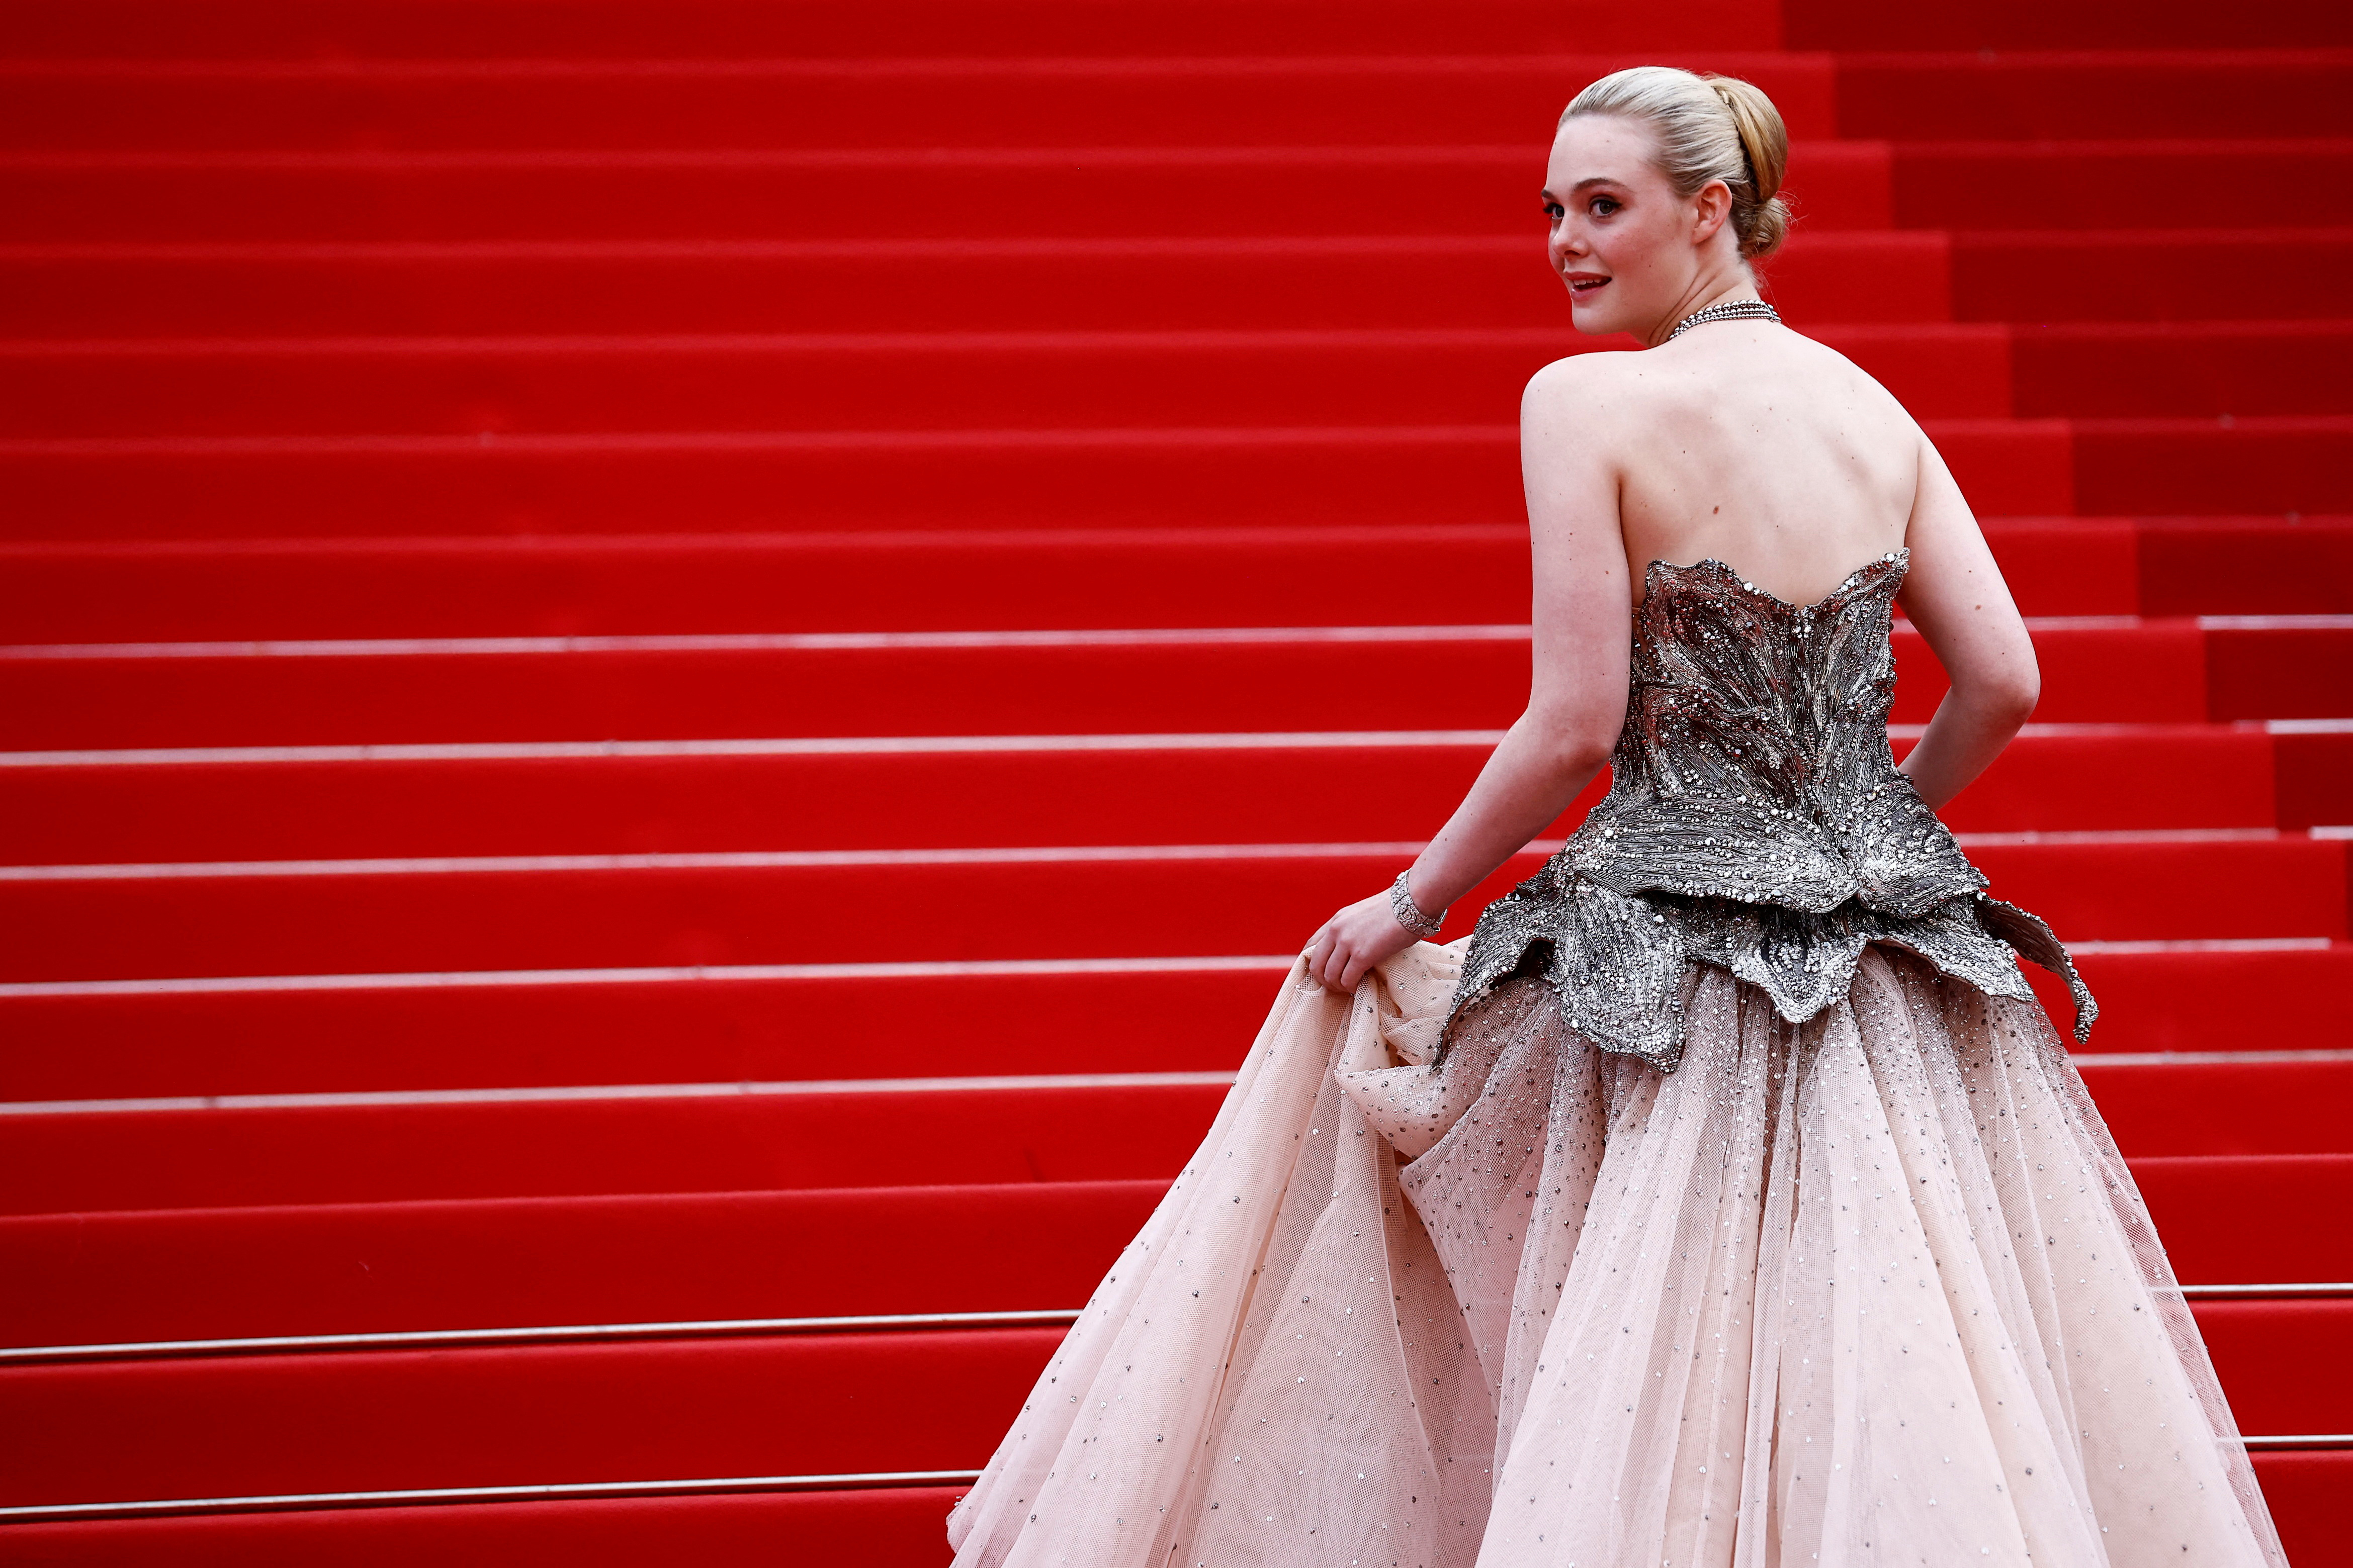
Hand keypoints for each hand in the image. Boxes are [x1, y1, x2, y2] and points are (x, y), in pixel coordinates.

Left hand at [1303, 889, 1420, 992]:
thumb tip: (1354, 948)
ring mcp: (1348, 942)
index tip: (1324, 973)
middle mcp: (1337, 930)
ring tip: (1350, 988)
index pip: (1311, 945)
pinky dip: (1352, 988)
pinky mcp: (1362, 955)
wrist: (1412, 901)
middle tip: (1337, 986)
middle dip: (1324, 980)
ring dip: (1338, 987)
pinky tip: (1360, 987)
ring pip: (1329, 975)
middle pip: (1315, 964)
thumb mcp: (1365, 913)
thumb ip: (1353, 928)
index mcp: (1337, 919)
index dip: (1313, 963)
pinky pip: (1348, 980)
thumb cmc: (1397, 908)